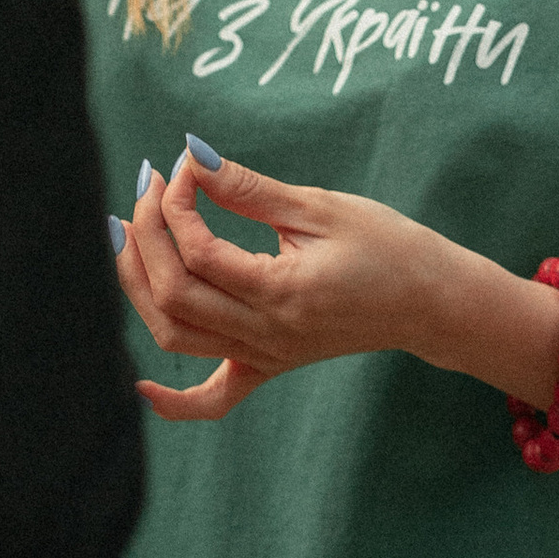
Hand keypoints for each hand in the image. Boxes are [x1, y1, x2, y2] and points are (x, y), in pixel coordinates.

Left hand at [108, 141, 477, 423]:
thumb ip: (248, 187)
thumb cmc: (384, 244)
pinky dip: (175, 401)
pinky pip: (216, 397)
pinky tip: (141, 386)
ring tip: (129, 233)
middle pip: (175, 295)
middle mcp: (267, 334)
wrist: (429, 300)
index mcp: (281, 292)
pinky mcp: (272, 365)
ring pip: (178, 337)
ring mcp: (267, 356)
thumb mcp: (318, 206)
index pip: (199, 252)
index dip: (177, 202)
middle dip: (147, 234)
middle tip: (147, 183)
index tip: (182, 163)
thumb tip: (191, 156)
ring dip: (141, 287)